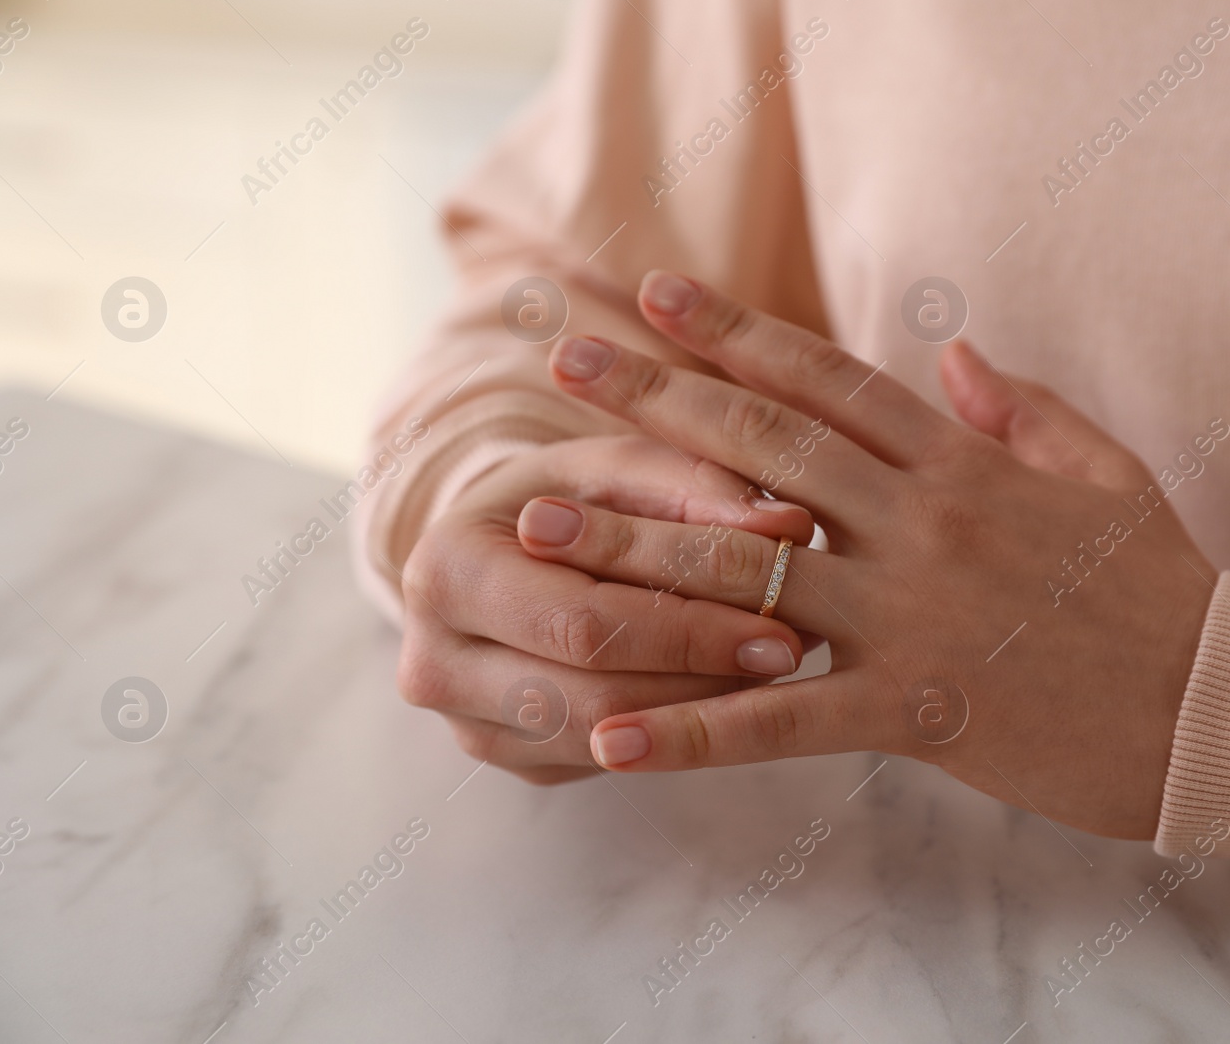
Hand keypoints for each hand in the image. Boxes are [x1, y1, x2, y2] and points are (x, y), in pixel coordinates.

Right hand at [396, 433, 815, 783]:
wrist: (505, 547)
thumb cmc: (569, 495)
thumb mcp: (620, 466)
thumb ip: (698, 487)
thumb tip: (792, 526)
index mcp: (446, 570)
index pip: (585, 621)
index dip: (691, 626)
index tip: (786, 614)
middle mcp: (435, 663)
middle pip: (596, 695)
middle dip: (705, 673)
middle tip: (794, 649)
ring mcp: (467, 727)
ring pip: (606, 740)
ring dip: (702, 708)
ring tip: (776, 666)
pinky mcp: (514, 762)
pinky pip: (608, 759)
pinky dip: (677, 726)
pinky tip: (732, 690)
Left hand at [525, 272, 1217, 836]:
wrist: (1228, 706)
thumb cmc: (1169, 592)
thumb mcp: (1108, 476)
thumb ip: (1026, 411)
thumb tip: (958, 354)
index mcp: (963, 463)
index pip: (827, 379)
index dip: (735, 332)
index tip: (656, 294)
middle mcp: (922, 523)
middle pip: (765, 445)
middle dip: (654, 397)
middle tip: (563, 361)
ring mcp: (910, 615)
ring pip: (749, 570)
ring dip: (633, 546)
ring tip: (534, 527)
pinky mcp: (911, 711)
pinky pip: (780, 721)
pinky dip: (691, 732)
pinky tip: (608, 740)